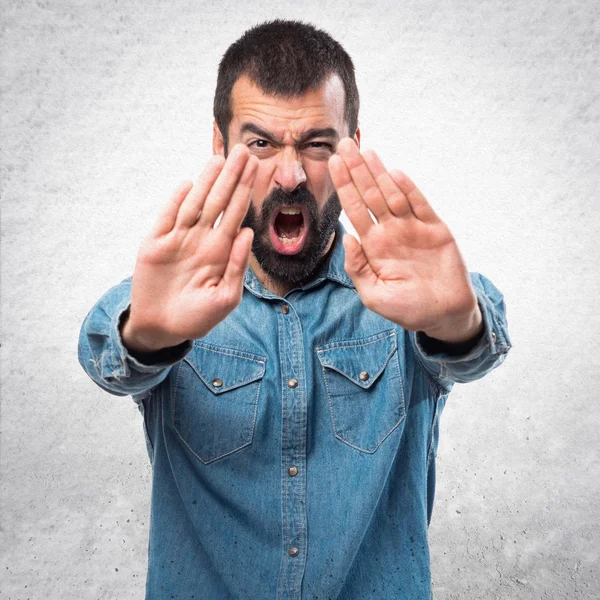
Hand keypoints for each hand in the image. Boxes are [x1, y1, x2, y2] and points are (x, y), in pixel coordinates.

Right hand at [121, 144, 257, 352]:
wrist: (161, 328)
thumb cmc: (197, 317)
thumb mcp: (225, 298)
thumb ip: (238, 266)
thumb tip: (248, 232)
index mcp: (220, 251)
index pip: (236, 214)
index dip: (245, 191)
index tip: (257, 168)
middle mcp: (201, 239)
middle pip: (219, 202)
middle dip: (231, 177)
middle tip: (244, 151)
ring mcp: (178, 239)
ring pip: (195, 204)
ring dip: (206, 182)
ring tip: (219, 159)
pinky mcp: (155, 244)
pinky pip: (166, 218)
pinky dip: (176, 201)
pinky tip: (188, 184)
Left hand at [328, 138, 481, 343]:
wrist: (444, 315)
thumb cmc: (407, 308)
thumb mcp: (374, 295)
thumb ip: (358, 268)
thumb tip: (346, 238)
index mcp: (373, 246)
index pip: (354, 210)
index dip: (344, 186)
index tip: (332, 164)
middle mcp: (390, 232)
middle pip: (370, 195)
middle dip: (356, 170)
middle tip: (344, 144)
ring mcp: (412, 228)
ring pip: (392, 194)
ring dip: (378, 173)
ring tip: (365, 151)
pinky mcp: (435, 229)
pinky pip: (420, 204)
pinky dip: (408, 188)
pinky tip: (394, 173)